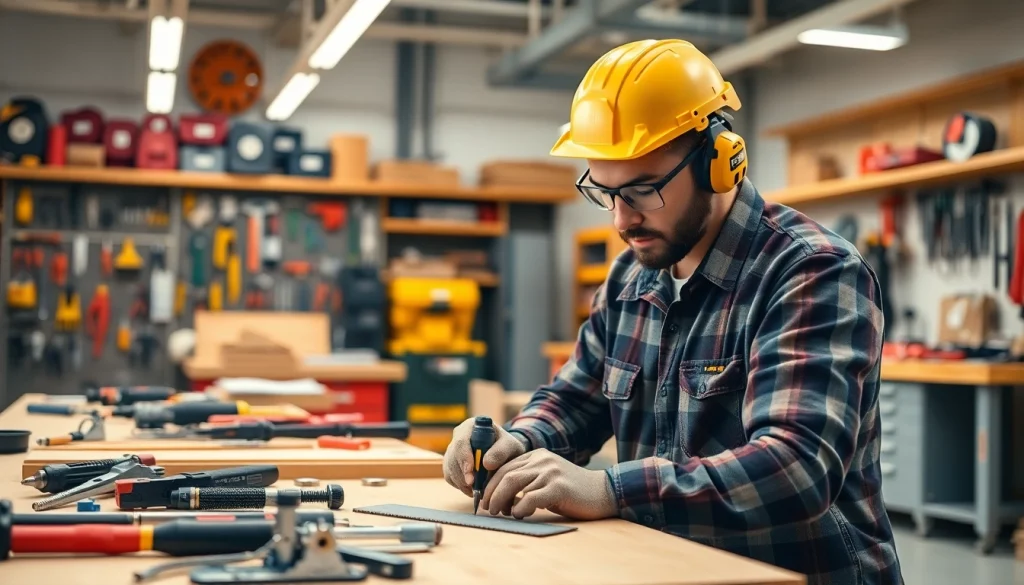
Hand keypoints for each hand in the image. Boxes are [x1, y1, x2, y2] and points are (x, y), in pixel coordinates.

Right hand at [443, 418, 526, 496]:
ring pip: (450, 468)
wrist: (504, 454)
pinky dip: (460, 486)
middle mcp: (458, 436)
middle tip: (475, 489)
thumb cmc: (507, 447)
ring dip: (462, 482)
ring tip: (477, 490)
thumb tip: (486, 464)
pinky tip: (472, 489)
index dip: (464, 459)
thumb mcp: (510, 446)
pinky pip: (450, 476)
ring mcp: (452, 450)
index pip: (461, 442)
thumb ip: (501, 452)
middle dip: (463, 475)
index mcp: (471, 427)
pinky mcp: (450, 464)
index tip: (472, 476)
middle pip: (453, 457)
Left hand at [480, 448, 617, 520]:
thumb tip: (500, 498)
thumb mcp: (547, 479)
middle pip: (506, 474)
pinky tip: (519, 515)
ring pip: (514, 484)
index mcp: (537, 456)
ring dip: (501, 501)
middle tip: (487, 509)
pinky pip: (530, 498)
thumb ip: (528, 481)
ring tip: (499, 513)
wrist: (603, 493)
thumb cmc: (572, 492)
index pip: (505, 466)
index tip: (485, 498)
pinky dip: (519, 508)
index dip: (491, 484)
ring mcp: (550, 472)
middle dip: (492, 493)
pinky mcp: (558, 487)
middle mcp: (542, 460)